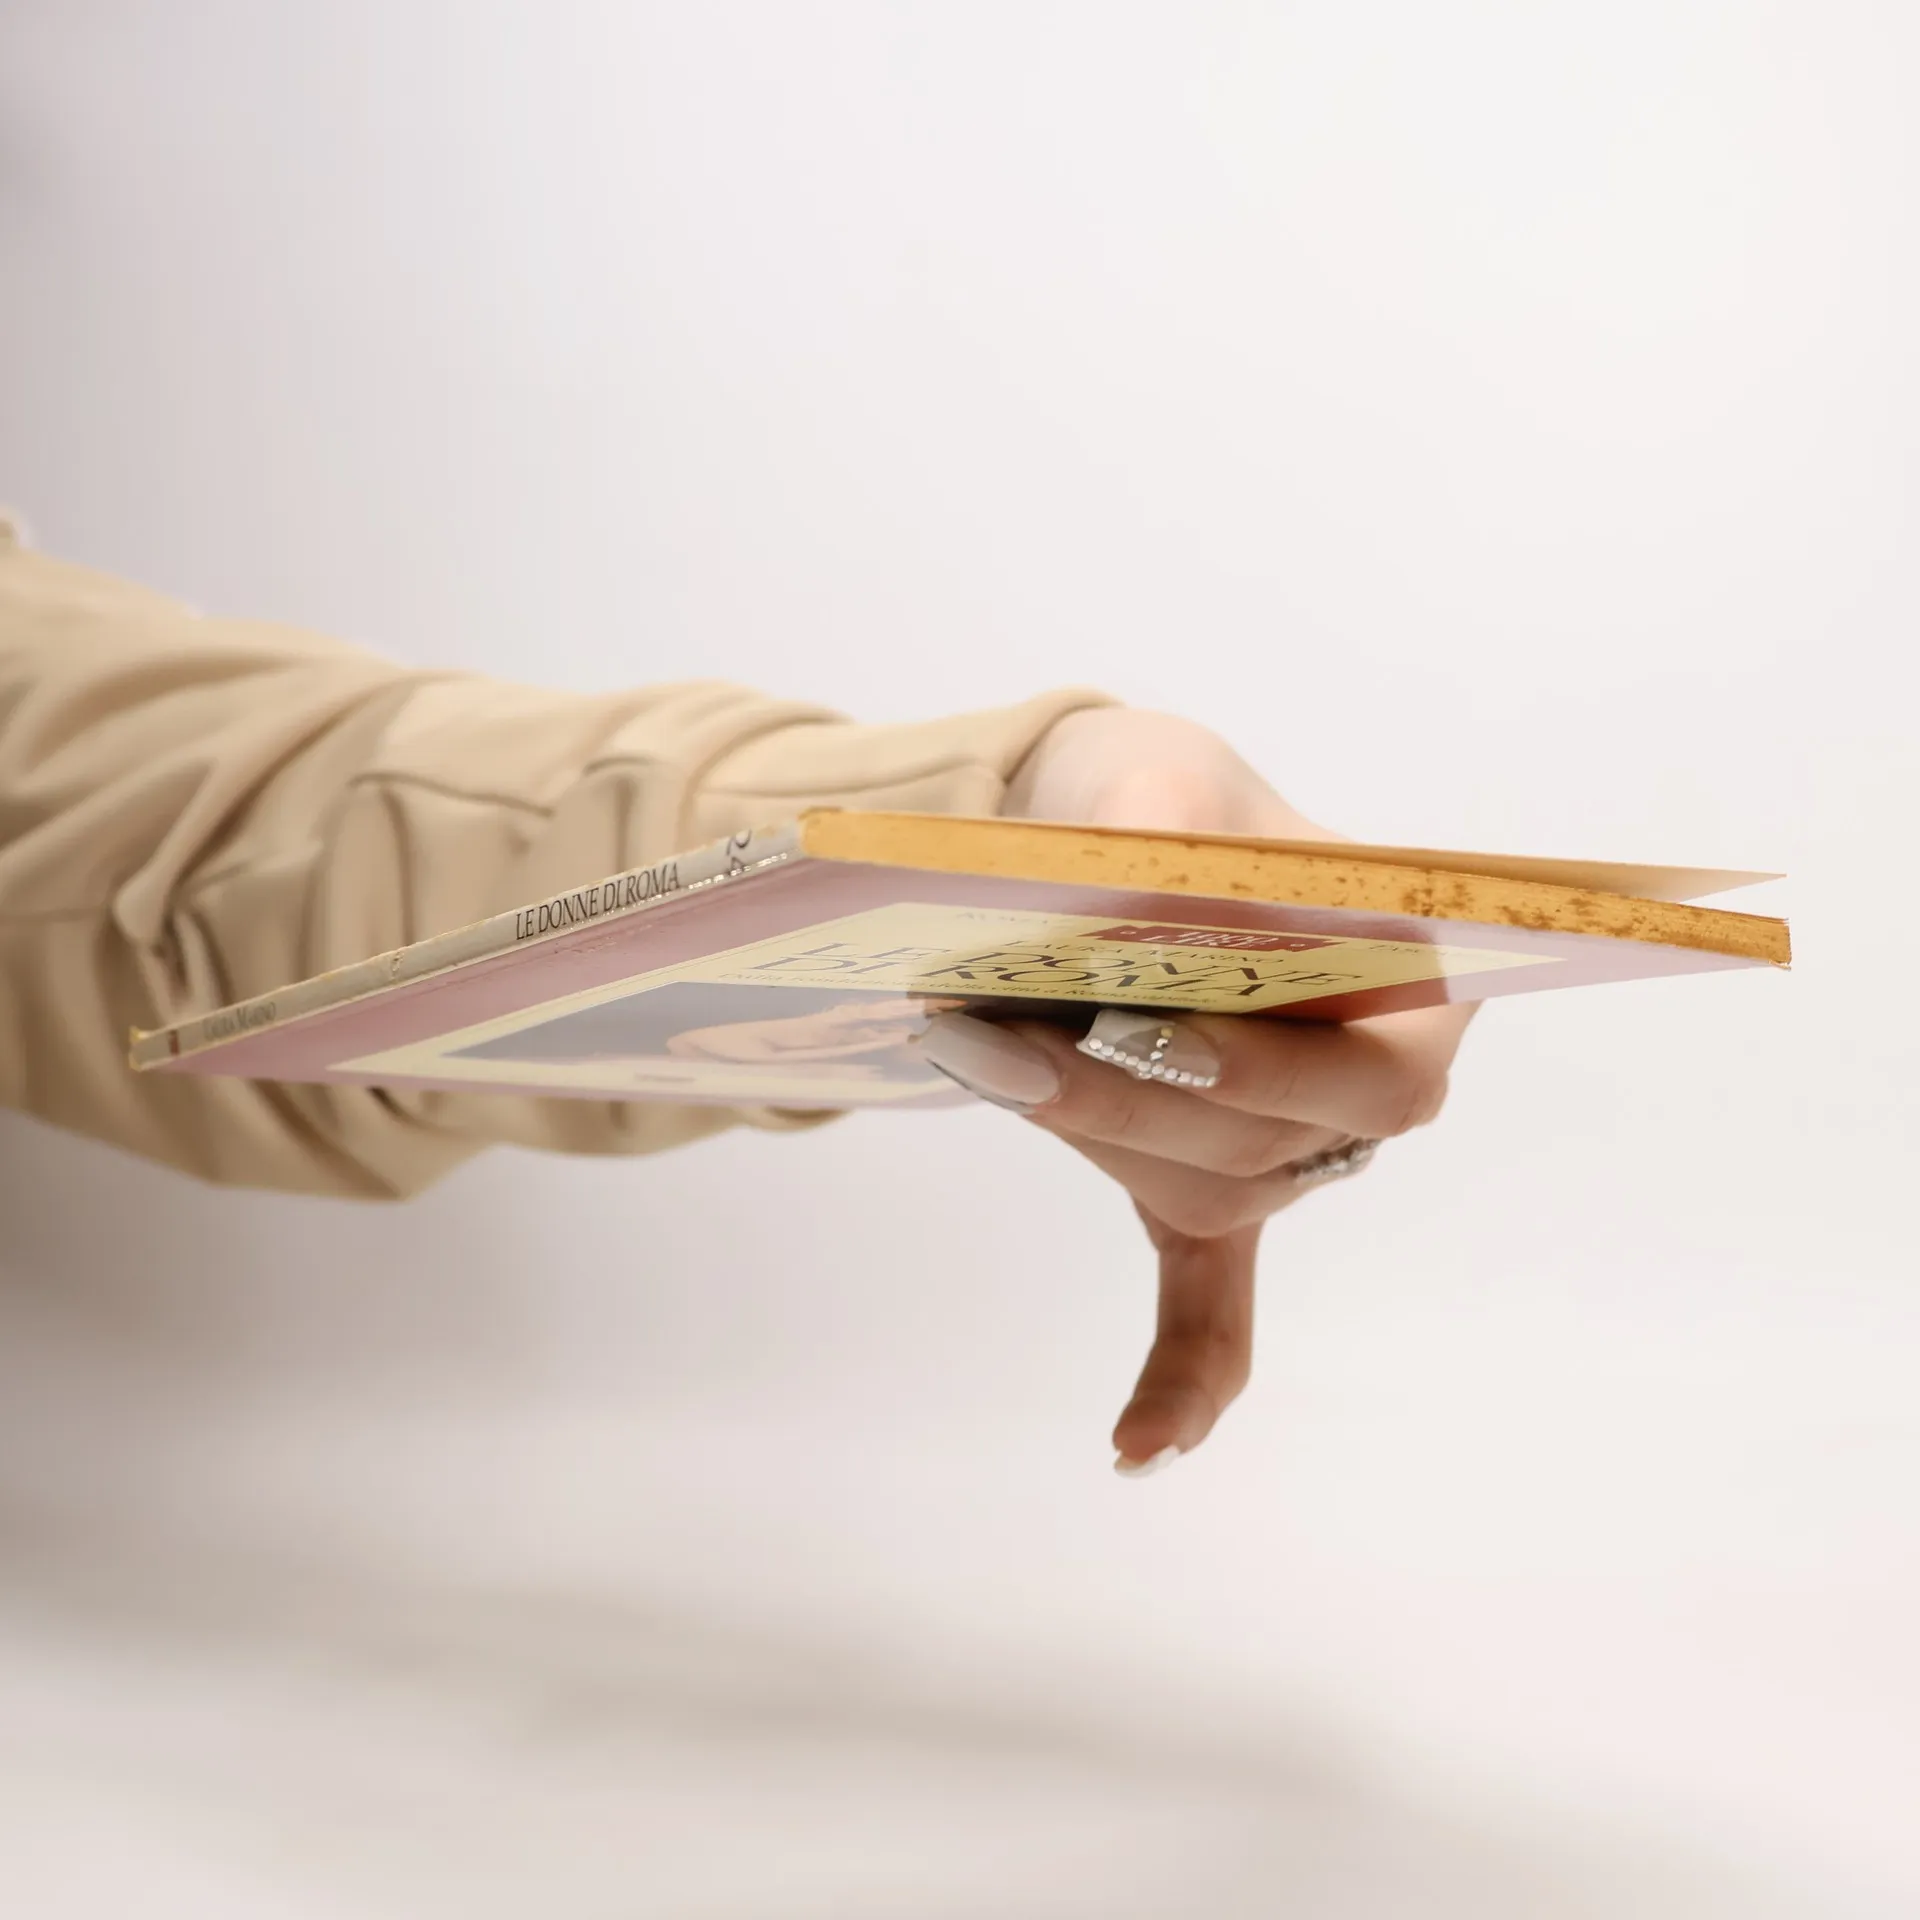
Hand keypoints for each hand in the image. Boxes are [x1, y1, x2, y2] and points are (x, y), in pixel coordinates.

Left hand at [918, 708, 1473, 1475]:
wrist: (1118, 826)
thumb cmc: (1167, 797)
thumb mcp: (1163, 775)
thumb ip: (1153, 831)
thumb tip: (1107, 911)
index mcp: (1410, 982)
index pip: (1370, 1055)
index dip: (1263, 1058)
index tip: (1151, 1028)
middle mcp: (1364, 1084)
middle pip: (1275, 1138)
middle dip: (1132, 1098)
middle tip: (1004, 1043)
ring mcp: (1288, 1152)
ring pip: (1206, 1186)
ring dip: (1093, 1140)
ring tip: (970, 1056)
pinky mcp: (1204, 1187)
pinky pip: (1214, 1296)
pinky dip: (1185, 1370)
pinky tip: (1138, 1448)